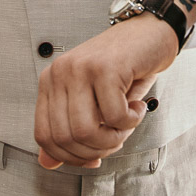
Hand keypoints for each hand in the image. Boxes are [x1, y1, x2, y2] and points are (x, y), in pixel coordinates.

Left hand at [34, 14, 178, 168]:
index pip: (45, 136)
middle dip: (96, 150)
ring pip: (86, 131)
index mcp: (50, 83)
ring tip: (127, 124)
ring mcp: (80, 69)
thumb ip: (68, 130)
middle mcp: (59, 73)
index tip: (93, 157)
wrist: (150, 33)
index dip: (70, 157)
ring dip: (114, 138)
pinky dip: (131, 121)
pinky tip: (138, 107)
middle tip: (117, 138)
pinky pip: (115, 116)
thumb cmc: (124, 67)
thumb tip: (48, 163)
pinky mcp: (105, 68)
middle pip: (65, 138)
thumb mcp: (92, 102)